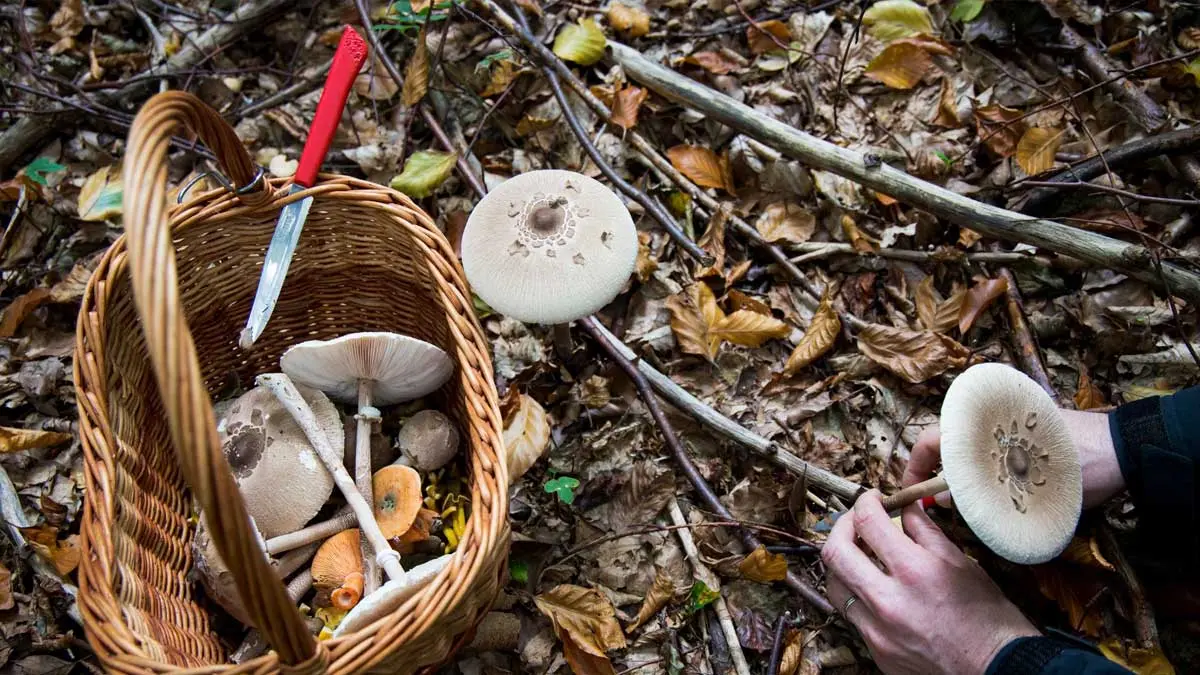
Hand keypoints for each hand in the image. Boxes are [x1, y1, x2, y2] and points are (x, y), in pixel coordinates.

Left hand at [822, 492, 1039, 674]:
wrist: (997, 669)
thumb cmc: (988, 617)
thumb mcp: (961, 562)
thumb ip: (925, 531)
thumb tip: (905, 507)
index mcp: (913, 571)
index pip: (867, 522)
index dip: (864, 502)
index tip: (871, 499)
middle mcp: (888, 600)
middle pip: (834, 551)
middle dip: (841, 526)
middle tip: (855, 521)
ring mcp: (877, 629)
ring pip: (834, 584)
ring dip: (843, 562)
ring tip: (861, 554)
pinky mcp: (876, 649)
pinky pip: (851, 614)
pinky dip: (858, 593)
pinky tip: (875, 587)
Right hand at [905, 410, 1124, 508]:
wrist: (1122, 452)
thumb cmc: (1071, 470)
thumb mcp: (1017, 491)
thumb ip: (974, 495)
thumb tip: (943, 501)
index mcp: (977, 424)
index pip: (928, 443)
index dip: (914, 471)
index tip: (910, 496)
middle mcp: (987, 416)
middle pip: (945, 444)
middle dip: (937, 474)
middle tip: (939, 504)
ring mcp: (1006, 421)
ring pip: (967, 447)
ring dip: (961, 473)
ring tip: (967, 500)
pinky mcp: (1025, 428)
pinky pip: (990, 447)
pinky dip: (982, 467)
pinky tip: (994, 488)